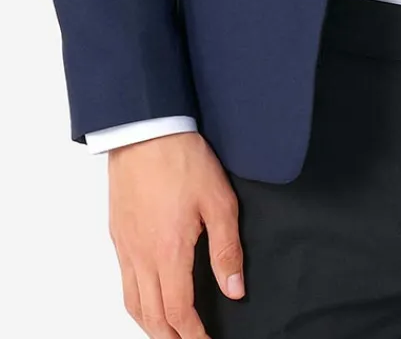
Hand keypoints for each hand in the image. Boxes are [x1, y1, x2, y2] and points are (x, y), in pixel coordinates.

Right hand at [108, 131, 243, 337]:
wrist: (145, 130)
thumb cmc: (181, 159)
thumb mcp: (219, 201)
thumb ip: (226, 249)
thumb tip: (234, 288)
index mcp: (168, 253)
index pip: (178, 311)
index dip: (193, 334)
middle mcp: (141, 256)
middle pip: (151, 316)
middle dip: (170, 337)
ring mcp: (125, 246)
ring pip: (131, 303)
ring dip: (149, 324)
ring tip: (168, 331)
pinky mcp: (118, 234)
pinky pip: (123, 280)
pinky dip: (135, 301)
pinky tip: (147, 296)